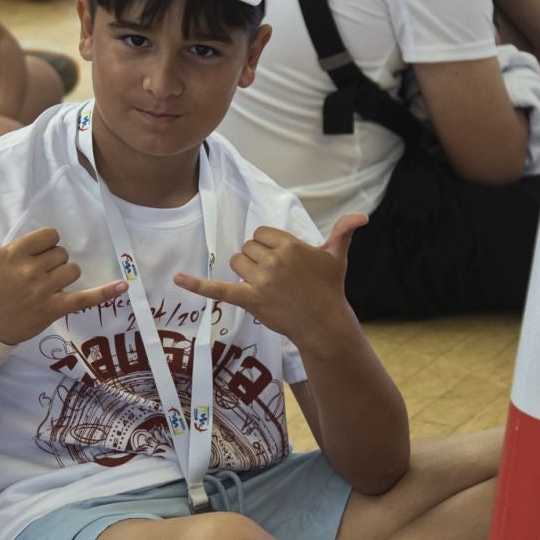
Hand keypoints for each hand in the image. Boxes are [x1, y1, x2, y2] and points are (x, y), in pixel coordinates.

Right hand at [0, 206, 126, 344]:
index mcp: (15, 254)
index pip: (49, 236)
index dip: (46, 244)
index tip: (35, 255)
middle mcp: (31, 271)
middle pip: (62, 253)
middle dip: (53, 261)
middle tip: (36, 274)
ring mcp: (44, 290)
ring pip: (73, 270)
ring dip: (65, 275)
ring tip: (47, 285)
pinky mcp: (55, 309)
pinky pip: (85, 299)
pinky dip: (106, 293)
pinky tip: (124, 286)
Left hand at [174, 215, 366, 346]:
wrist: (324, 324)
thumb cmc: (330, 289)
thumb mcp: (337, 257)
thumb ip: (344, 232)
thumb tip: (362, 215)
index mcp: (290, 246)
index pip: (262, 233)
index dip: (269, 245)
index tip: (282, 259)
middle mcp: (274, 261)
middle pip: (248, 248)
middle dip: (258, 259)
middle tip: (277, 277)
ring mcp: (260, 281)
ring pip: (237, 263)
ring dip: (246, 271)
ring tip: (265, 284)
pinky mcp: (249, 300)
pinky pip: (218, 289)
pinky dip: (196, 284)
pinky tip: (176, 278)